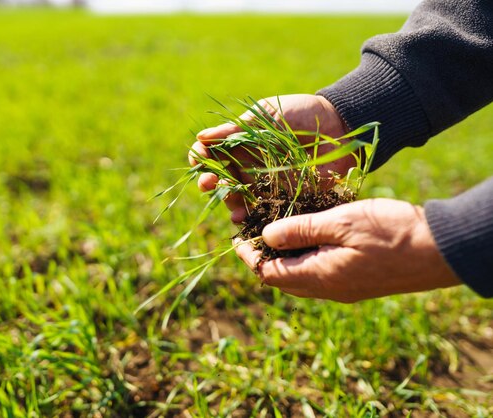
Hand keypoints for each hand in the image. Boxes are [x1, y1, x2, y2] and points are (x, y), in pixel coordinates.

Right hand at [189, 94, 351, 222]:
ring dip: (227, 203)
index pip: (211, 154)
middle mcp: (247, 166)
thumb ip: (235, 129)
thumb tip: (201, 137)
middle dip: (208, 183)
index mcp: (240, 145)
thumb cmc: (300, 113)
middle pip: (219, 180)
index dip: (201, 158)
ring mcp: (263, 184)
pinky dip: (249, 217)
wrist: (339, 124)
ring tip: (225, 202)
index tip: (199, 159)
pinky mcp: (282, 198)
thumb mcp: (265, 115)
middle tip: (207, 183)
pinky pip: (262, 211)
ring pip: (236, 199)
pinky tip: (241, 218)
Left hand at [235, 198, 460, 301]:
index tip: (236, 237)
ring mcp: (343, 288)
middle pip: (281, 279)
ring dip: (283, 259)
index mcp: (319, 277)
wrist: (439, 249)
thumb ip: (300, 230)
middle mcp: (328, 289)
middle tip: (252, 232)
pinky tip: (307, 236)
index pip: (268, 273)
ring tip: (275, 231)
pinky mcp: (357, 282)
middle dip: (261, 258)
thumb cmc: (391, 232)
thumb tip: (265, 236)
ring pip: (299, 278)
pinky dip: (303, 258)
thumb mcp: (341, 222)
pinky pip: (318, 275)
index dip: (248, 256)